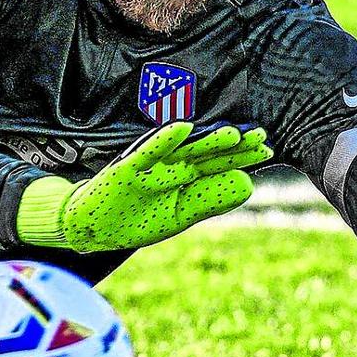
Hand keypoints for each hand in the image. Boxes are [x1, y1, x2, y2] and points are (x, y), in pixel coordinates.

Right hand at [16, 122, 272, 251]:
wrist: (90, 228)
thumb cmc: (135, 219)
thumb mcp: (178, 214)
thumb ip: (210, 199)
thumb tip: (249, 183)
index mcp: (184, 177)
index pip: (217, 163)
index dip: (240, 156)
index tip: (266, 149)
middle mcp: (169, 166)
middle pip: (205, 152)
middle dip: (231, 145)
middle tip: (259, 135)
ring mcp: (148, 166)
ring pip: (182, 150)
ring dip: (205, 141)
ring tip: (231, 134)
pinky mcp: (126, 170)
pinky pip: (147, 153)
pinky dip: (164, 141)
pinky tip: (183, 128)